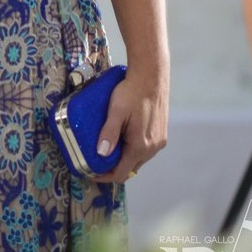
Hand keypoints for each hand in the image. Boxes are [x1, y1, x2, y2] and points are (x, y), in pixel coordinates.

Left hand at [93, 67, 167, 183]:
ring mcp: (159, 141)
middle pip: (130, 167)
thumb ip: (109, 132)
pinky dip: (132, 149)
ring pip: (138, 158)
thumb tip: (101, 154)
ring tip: (107, 147)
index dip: (104, 176)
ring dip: (123, 157)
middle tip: (95, 159)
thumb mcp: (116, 111)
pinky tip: (123, 137)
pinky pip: (145, 149)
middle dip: (112, 167)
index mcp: (141, 146)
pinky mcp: (161, 133)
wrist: (152, 76)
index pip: (121, 173)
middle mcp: (153, 148)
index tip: (90, 172)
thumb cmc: (132, 91)